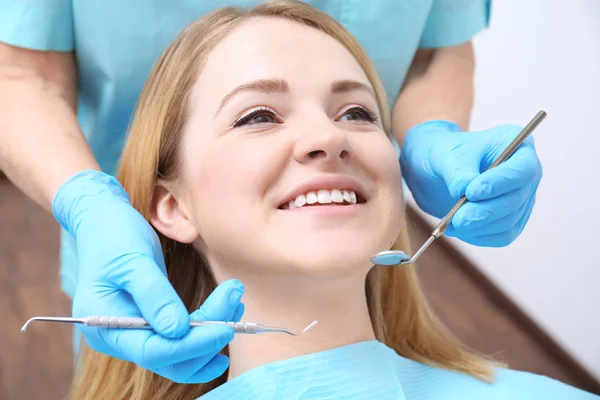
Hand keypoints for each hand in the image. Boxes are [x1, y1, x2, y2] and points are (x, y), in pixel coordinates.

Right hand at [53, 170, 244, 382]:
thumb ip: (154, 295)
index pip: (152, 351)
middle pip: (169, 358)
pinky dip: (205, 328)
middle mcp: (118, 338)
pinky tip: (227, 310)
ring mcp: (134, 333)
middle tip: (235, 304)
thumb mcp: (133, 260)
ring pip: (179, 353)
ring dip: (211, 335)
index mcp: (104, 327)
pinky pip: (180, 337)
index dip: (192, 345)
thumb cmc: (113, 236)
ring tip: (235, 303)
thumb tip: (178, 330)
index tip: (224, 328)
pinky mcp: (151, 323)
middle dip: (207, 338)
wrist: (103, 222)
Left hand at [399, 120, 541, 246]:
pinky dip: (479, 236)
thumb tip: (464, 192)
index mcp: (518, 146)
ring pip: (508, 221)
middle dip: (484, 212)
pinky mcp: (512, 220)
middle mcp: (526, 174)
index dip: (499, 183)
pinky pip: (502, 236)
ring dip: (479, 226)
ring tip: (452, 222)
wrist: (439, 170)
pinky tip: (459, 229)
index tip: (471, 192)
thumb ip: (458, 172)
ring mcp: (522, 199)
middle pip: (516, 200)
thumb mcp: (448, 155)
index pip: (522, 169)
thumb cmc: (448, 154)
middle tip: (457, 218)